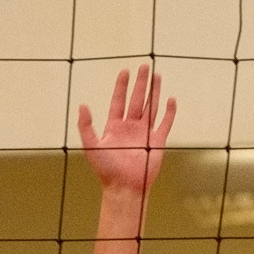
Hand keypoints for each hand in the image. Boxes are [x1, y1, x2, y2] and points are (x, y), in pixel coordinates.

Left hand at [74, 62, 173, 200]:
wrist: (124, 187)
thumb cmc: (106, 169)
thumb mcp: (91, 145)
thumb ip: (86, 126)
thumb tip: (82, 105)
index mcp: (114, 127)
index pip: (119, 101)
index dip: (122, 86)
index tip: (125, 71)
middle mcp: (130, 127)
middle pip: (136, 100)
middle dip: (140, 83)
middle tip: (144, 66)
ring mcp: (144, 133)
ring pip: (150, 107)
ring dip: (154, 92)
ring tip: (157, 76)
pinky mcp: (157, 141)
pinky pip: (164, 123)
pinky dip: (169, 112)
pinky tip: (170, 99)